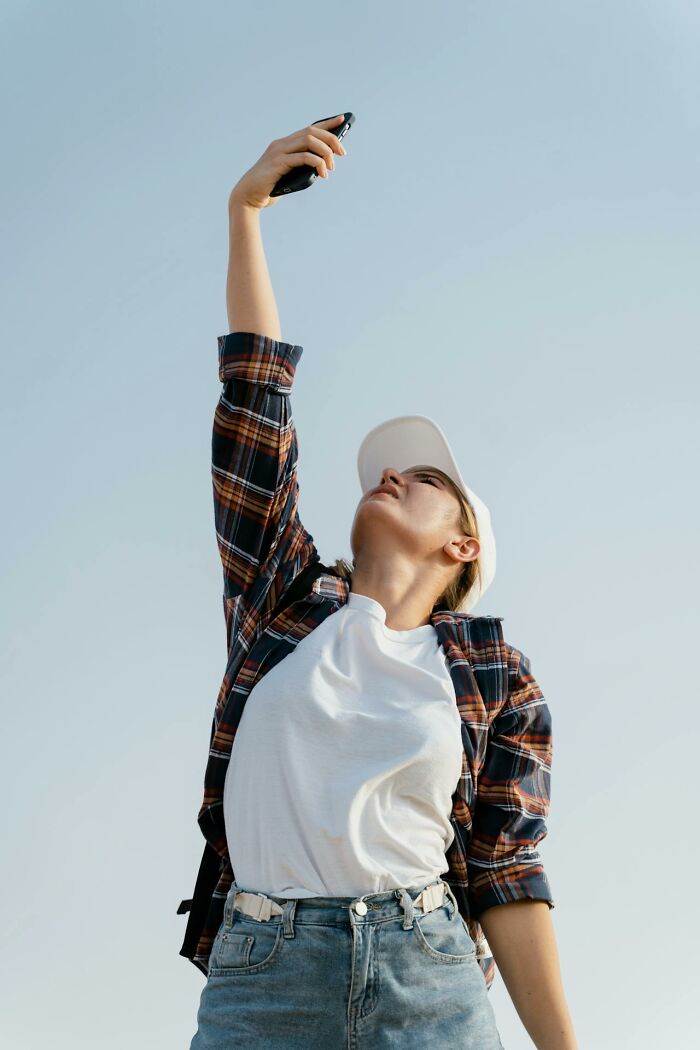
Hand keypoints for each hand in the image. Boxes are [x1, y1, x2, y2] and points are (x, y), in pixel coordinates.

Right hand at [228, 114, 346, 210]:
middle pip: (312, 132)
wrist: (247, 197)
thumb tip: (322, 167)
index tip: (342, 120)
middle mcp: (281, 144)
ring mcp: (278, 152)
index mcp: (284, 145)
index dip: (326, 123)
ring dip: (325, 153)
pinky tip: (322, 174)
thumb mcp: (289, 175)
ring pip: (309, 141)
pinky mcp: (278, 163)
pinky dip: (317, 164)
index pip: (309, 129)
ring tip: (331, 168)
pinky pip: (303, 157)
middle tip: (342, 153)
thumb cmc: (269, 188)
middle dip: (331, 140)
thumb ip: (301, 168)